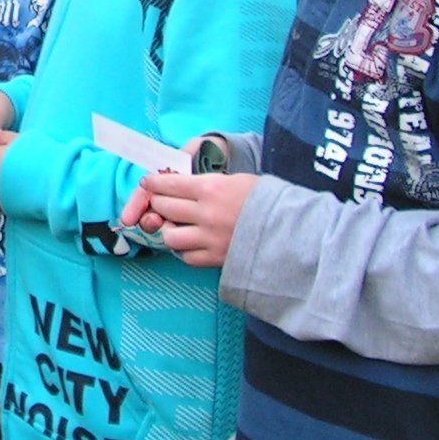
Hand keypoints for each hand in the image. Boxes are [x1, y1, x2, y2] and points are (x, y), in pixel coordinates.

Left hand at [134, 171, 257, 268]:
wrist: (292, 230)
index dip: (153, 184)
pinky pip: (187, 256)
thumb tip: (182, 185)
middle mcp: (206, 213)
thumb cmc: (266, 200)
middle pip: (164, 208)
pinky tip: (190, 243)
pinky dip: (184, 250)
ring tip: (177, 226)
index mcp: (212, 188)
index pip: (169, 184)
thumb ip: (209, 183)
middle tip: (161, 203)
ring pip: (170, 236)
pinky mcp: (216, 259)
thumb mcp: (238, 180)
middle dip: (158, 204)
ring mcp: (209, 238)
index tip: (146, 183)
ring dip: (169, 230)